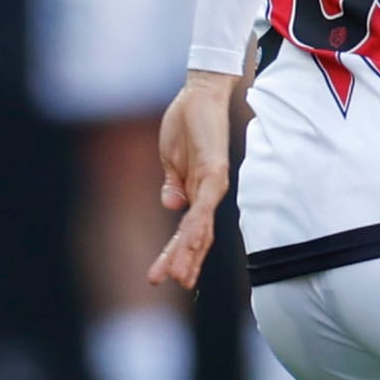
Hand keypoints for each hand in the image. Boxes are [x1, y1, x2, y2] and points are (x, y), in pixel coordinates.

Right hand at [147, 71, 239, 290]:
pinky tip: (191, 239)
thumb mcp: (172, 162)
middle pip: (198, 235)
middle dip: (184, 260)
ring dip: (190, 250)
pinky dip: (198, 221)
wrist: (198, 95)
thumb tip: (171, 205)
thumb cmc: (187, 125)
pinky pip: (206, 202)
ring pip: (202, 226)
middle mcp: (210, 193)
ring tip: (178, 274)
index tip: (164, 276)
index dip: (179, 253)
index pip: (189, 231)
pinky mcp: (215, 169)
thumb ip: (173, 185)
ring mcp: (214, 183)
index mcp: (198, 192)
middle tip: (171, 284)